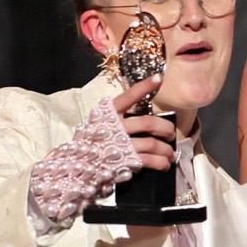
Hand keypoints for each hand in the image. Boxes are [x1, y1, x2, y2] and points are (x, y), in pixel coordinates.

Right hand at [29, 76, 166, 223]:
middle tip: (171, 133)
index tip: (158, 78)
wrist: (75, 169)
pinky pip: (148, 160)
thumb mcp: (101, 125)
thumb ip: (119, 120)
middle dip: (165, 127)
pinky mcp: (123, 161)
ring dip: (165, 149)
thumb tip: (147, 121)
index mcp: (106, 114)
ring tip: (171, 153)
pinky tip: (164, 164)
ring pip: (151, 143)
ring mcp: (118, 145)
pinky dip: (160, 162)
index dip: (143, 87)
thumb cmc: (92, 144)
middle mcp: (113, 127)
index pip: (127, 97)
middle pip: (147, 122)